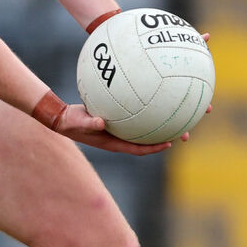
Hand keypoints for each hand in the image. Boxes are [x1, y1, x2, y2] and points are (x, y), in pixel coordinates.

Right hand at [55, 103, 173, 154]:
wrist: (63, 117)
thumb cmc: (70, 122)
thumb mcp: (79, 123)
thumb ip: (90, 123)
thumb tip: (101, 122)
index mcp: (113, 143)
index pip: (138, 149)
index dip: (154, 148)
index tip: (169, 143)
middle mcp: (119, 138)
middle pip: (146, 140)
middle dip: (165, 136)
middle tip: (182, 132)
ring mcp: (118, 129)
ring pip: (143, 129)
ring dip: (158, 124)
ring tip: (175, 114)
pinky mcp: (116, 120)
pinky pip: (134, 117)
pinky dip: (145, 111)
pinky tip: (152, 97)